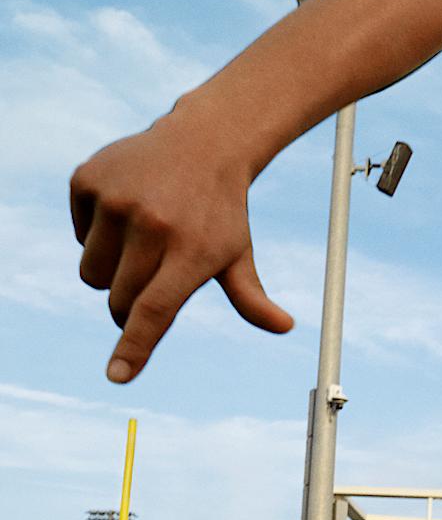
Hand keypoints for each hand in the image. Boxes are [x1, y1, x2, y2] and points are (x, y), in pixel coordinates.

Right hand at [69, 116, 294, 382]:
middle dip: (131, 304)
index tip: (118, 376)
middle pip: (119, 301)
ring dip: (111, 271)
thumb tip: (283, 326)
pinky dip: (97, 233)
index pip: (155, 310)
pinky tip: (128, 209)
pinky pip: (80, 236)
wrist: (201, 143)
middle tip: (155, 275)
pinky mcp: (88, 180)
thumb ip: (251, 297)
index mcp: (191, 251)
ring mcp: (116, 200)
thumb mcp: (238, 254)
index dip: (134, 347)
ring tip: (142, 240)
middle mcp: (152, 225)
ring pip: (93, 275)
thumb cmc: (222, 212)